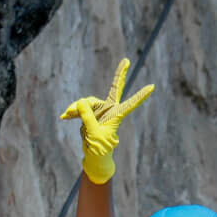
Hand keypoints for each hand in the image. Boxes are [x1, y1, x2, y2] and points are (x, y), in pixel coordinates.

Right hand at [59, 57, 154, 183]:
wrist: (93, 155)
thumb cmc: (99, 148)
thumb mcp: (92, 133)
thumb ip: (87, 117)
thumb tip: (80, 101)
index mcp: (116, 116)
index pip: (130, 104)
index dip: (140, 96)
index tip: (152, 87)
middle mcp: (109, 110)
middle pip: (114, 89)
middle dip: (120, 75)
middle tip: (127, 61)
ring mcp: (99, 111)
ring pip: (88, 101)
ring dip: (77, 108)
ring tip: (67, 115)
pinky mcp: (89, 113)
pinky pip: (80, 108)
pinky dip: (72, 112)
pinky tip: (64, 117)